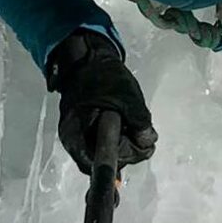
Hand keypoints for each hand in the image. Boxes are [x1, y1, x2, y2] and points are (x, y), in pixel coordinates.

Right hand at [46, 31, 157, 172]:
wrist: (86, 59)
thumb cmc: (103, 77)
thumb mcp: (128, 97)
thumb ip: (140, 123)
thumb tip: (148, 143)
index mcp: (77, 135)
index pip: (100, 164)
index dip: (124, 157)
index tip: (140, 142)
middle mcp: (73, 142)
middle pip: (103, 160)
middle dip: (126, 147)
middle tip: (139, 128)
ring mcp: (77, 138)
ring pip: (105, 152)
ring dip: (123, 142)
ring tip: (131, 121)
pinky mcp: (83, 132)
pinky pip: (102, 143)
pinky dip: (117, 137)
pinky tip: (125, 123)